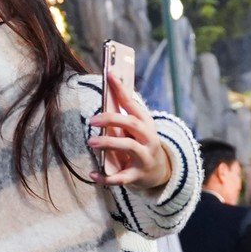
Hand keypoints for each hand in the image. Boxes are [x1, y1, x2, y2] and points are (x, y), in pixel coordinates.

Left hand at [90, 74, 175, 192]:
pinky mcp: (138, 175)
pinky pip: (121, 177)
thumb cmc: (141, 144)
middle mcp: (148, 138)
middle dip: (111, 119)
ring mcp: (144, 156)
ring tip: (90, 142)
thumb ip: (122, 115)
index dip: (120, 89)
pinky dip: (106, 177)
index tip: (109, 74)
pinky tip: (92, 174)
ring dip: (108, 143)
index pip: (132, 103)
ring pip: (128, 146)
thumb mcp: (137, 129)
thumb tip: (107, 90)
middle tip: (92, 120)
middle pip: (131, 123)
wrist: (160, 172)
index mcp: (146, 123)